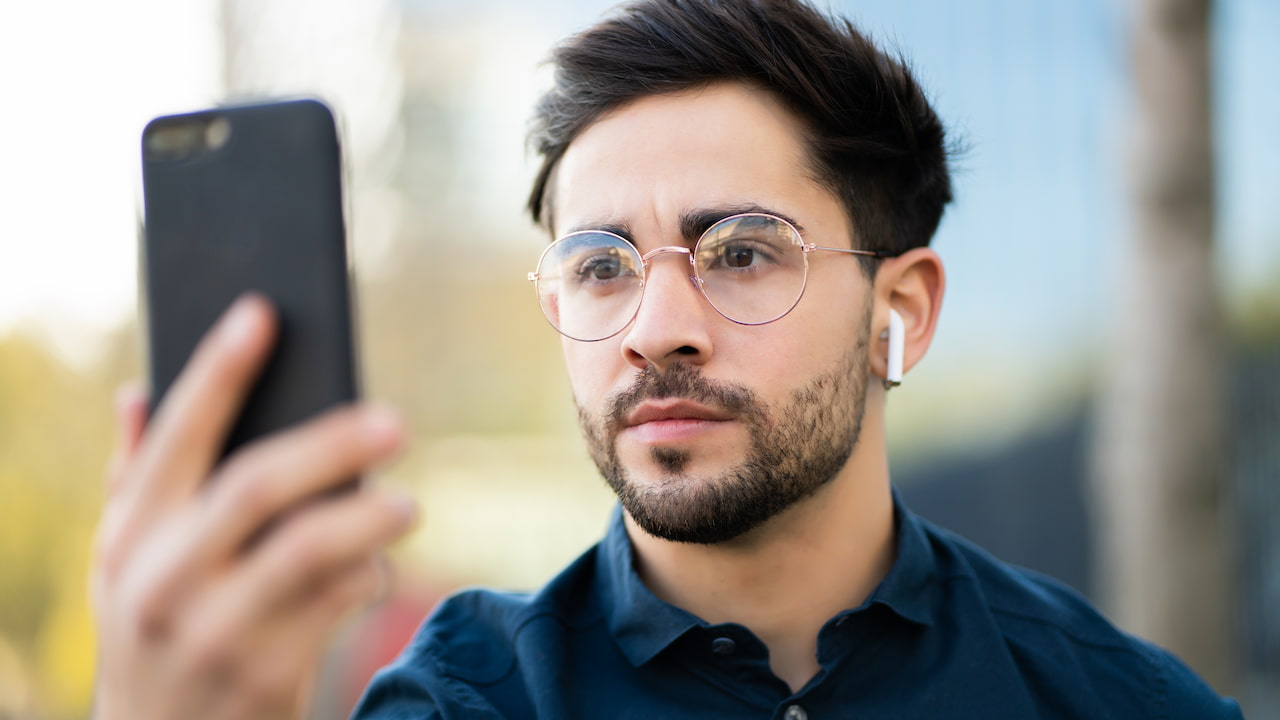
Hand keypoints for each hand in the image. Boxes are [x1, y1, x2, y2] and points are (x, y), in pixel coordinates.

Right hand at [91, 295, 417, 719]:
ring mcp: (213, 631)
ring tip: (409, 504)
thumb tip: (138, 391)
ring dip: (367, 520)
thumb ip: (132, 479)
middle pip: (255, 487)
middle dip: (329, 445)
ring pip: (306, 552)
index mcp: (131, 535)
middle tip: (396, 422)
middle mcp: (164, 579)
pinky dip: (367, 578)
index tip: (261, 313)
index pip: (176, 437)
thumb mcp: (123, 563)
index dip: (218, 371)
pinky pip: (334, 607)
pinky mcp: (264, 675)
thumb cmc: (153, 628)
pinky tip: (377, 567)